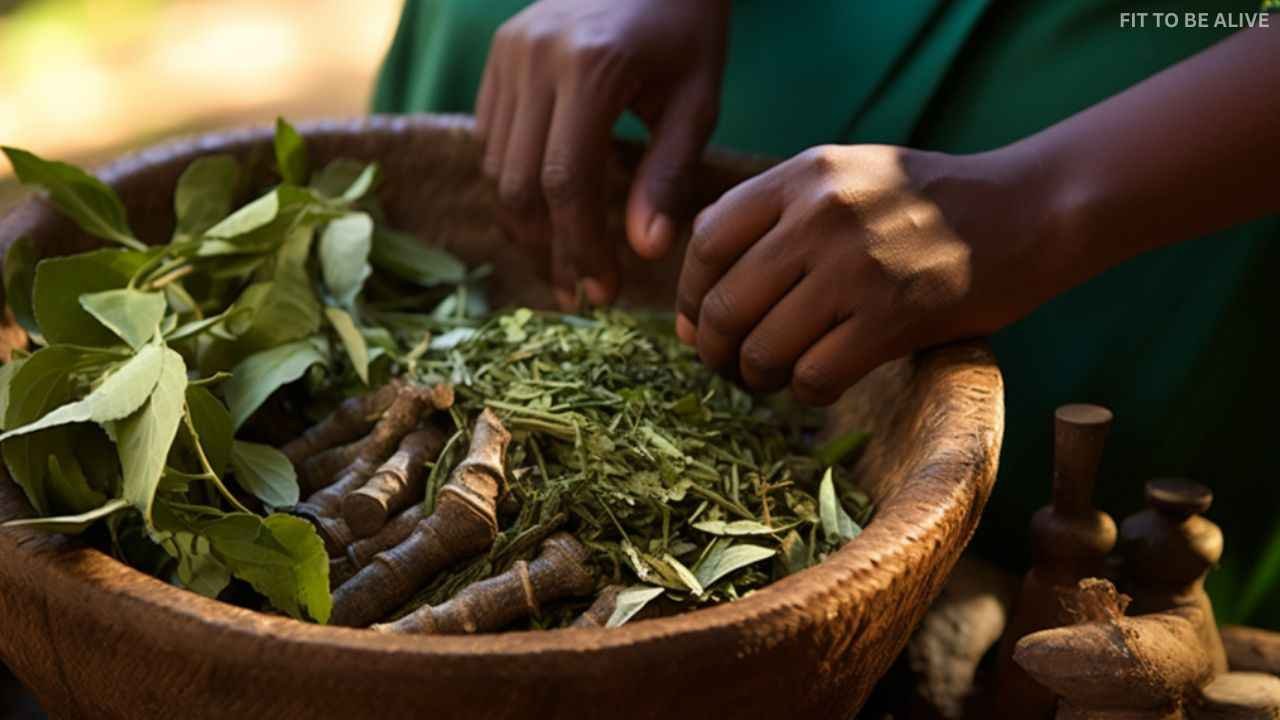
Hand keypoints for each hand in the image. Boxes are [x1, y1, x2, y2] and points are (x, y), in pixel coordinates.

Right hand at [477, 0, 730, 308]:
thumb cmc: (687, 30)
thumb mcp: (695, 101)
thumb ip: (667, 175)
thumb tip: (643, 252)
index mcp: (592, 68)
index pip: (565, 182)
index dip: (578, 247)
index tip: (601, 294)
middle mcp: (536, 58)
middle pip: (518, 183)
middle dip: (546, 249)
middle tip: (577, 294)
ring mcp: (508, 53)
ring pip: (495, 165)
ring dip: (525, 223)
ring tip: (564, 262)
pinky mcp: (497, 54)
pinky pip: (490, 137)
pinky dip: (512, 181)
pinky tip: (548, 210)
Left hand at [676, 144, 1064, 405]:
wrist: (1029, 210)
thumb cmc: (926, 201)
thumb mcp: (844, 177)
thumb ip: (771, 222)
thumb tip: (693, 313)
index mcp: (803, 174)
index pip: (707, 240)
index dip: (689, 293)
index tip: (696, 321)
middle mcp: (821, 215)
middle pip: (723, 303)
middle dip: (713, 348)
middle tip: (728, 364)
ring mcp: (856, 268)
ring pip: (762, 349)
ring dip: (756, 377)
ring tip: (769, 377)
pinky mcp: (893, 319)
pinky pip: (813, 377)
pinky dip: (804, 391)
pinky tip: (817, 382)